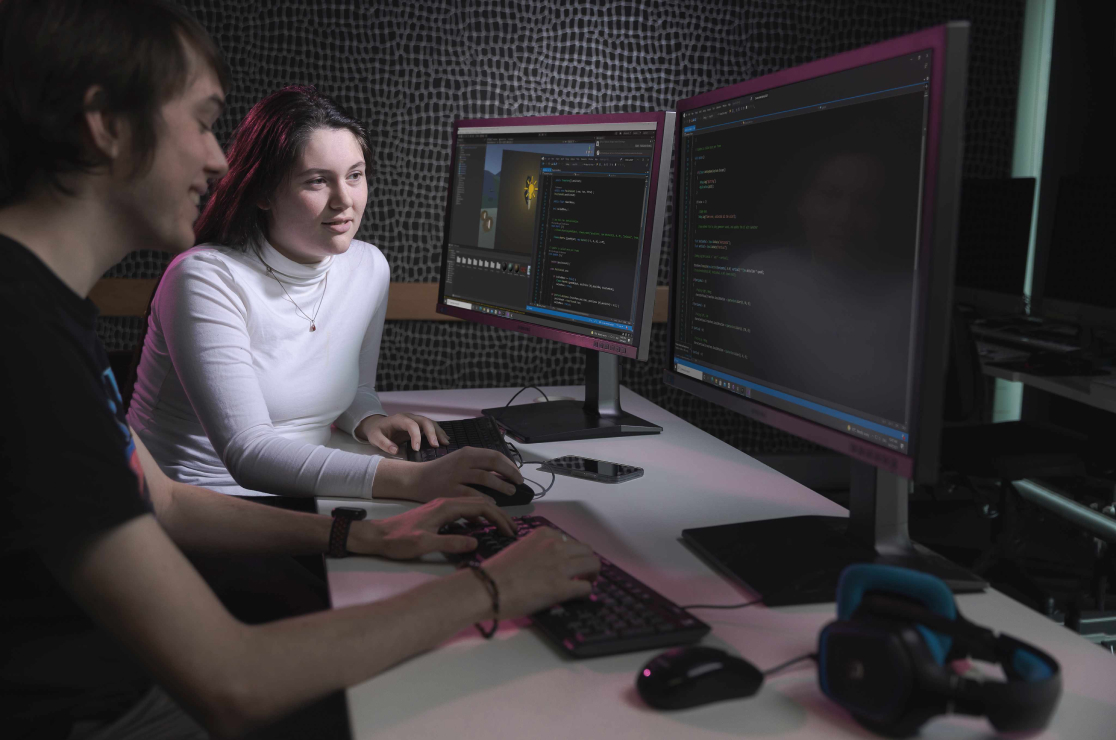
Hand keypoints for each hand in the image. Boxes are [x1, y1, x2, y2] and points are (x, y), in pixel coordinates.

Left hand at [347, 498, 514, 559]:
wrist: (378, 535)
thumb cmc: (399, 540)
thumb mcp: (424, 544)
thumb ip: (450, 543)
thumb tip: (475, 543)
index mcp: (446, 506)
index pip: (481, 507)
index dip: (498, 518)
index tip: (510, 530)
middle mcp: (446, 502)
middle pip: (480, 504)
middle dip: (499, 516)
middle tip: (512, 530)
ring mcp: (442, 507)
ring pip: (473, 506)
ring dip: (489, 515)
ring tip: (501, 527)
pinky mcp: (438, 513)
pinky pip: (464, 511)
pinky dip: (477, 517)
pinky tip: (479, 527)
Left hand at [358, 413, 448, 453]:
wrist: (377, 425)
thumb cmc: (376, 432)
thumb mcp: (375, 438)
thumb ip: (384, 444)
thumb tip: (395, 451)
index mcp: (399, 419)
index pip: (411, 425)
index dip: (416, 436)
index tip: (417, 449)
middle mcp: (409, 417)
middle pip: (424, 421)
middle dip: (432, 433)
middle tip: (436, 445)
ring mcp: (415, 420)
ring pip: (430, 423)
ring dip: (438, 432)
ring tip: (445, 443)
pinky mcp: (418, 425)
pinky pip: (430, 426)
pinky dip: (438, 432)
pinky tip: (445, 439)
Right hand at [374, 447, 524, 502]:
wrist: (416, 479)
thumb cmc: (442, 471)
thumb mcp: (460, 461)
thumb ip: (478, 464)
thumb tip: (504, 472)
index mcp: (467, 453)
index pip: (495, 455)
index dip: (510, 465)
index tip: (518, 474)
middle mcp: (462, 461)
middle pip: (493, 463)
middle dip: (510, 473)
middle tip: (518, 483)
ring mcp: (456, 476)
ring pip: (485, 478)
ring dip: (501, 486)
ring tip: (510, 492)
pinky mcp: (450, 490)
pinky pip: (472, 494)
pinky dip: (485, 498)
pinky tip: (493, 503)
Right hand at [480, 528, 599, 619]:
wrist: (486, 587)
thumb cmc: (496, 571)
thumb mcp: (520, 548)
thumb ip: (538, 550)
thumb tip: (548, 562)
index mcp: (544, 534)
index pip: (570, 540)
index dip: (573, 554)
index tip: (570, 563)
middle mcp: (555, 546)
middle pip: (586, 551)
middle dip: (586, 562)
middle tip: (582, 574)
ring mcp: (560, 566)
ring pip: (593, 565)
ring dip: (591, 575)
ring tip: (585, 583)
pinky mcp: (561, 587)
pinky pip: (586, 587)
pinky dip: (585, 592)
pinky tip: (578, 596)